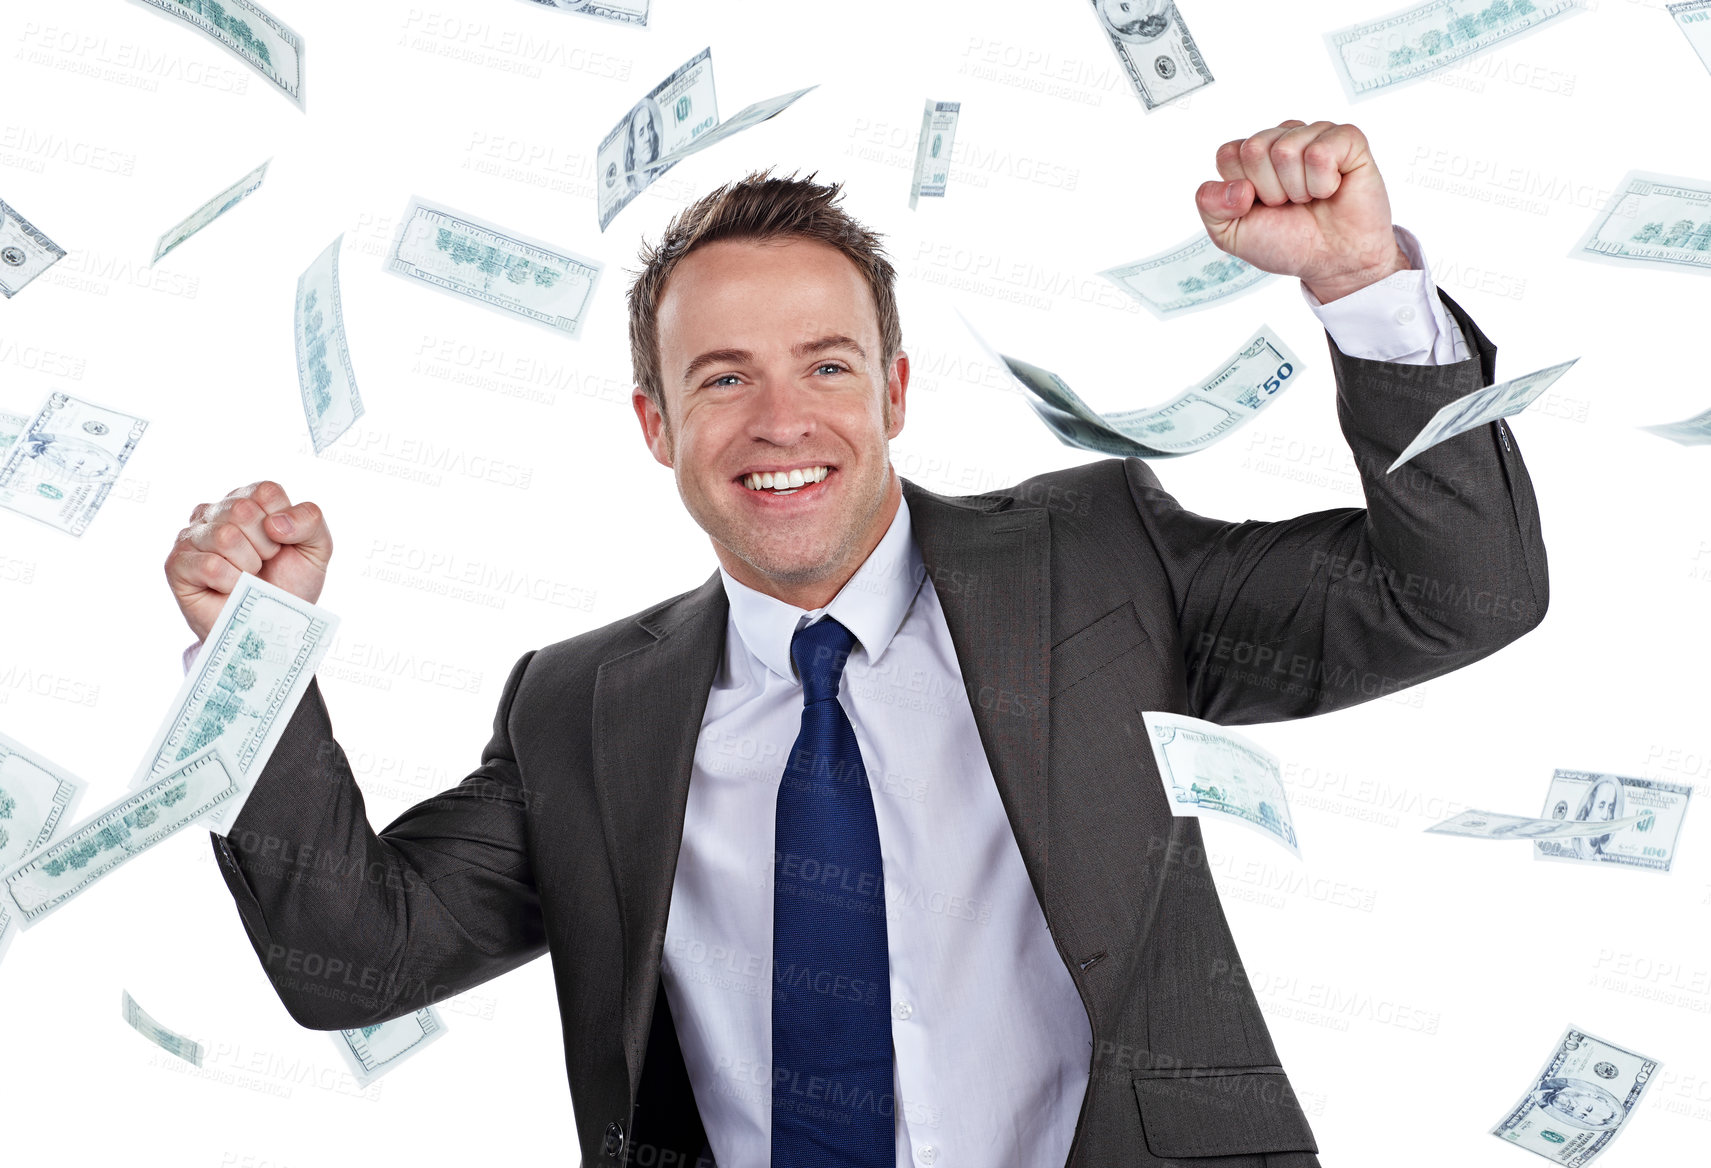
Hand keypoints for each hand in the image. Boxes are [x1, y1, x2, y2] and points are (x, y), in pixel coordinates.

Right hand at [164, 480, 330, 642]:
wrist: (272, 626)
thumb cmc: (290, 583)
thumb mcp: (316, 547)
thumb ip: (310, 519)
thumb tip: (274, 523)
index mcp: (248, 500)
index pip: (267, 492)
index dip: (283, 524)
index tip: (282, 544)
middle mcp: (214, 512)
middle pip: (243, 510)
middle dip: (265, 545)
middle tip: (263, 563)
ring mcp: (192, 536)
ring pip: (225, 536)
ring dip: (248, 565)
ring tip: (247, 576)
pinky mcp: (177, 564)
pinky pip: (211, 565)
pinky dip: (231, 583)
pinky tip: (230, 588)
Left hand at [1194, 119, 1410, 302]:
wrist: (1333, 262)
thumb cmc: (1288, 242)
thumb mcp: (1230, 234)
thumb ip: (1209, 205)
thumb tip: (1237, 185)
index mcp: (1252, 155)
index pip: (1228, 154)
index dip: (1241, 191)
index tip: (1261, 206)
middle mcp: (1282, 138)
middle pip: (1254, 149)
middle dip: (1269, 190)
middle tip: (1289, 204)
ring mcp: (1315, 135)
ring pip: (1286, 150)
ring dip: (1298, 190)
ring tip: (1311, 199)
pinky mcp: (1347, 139)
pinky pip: (1320, 152)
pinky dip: (1323, 184)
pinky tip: (1332, 189)